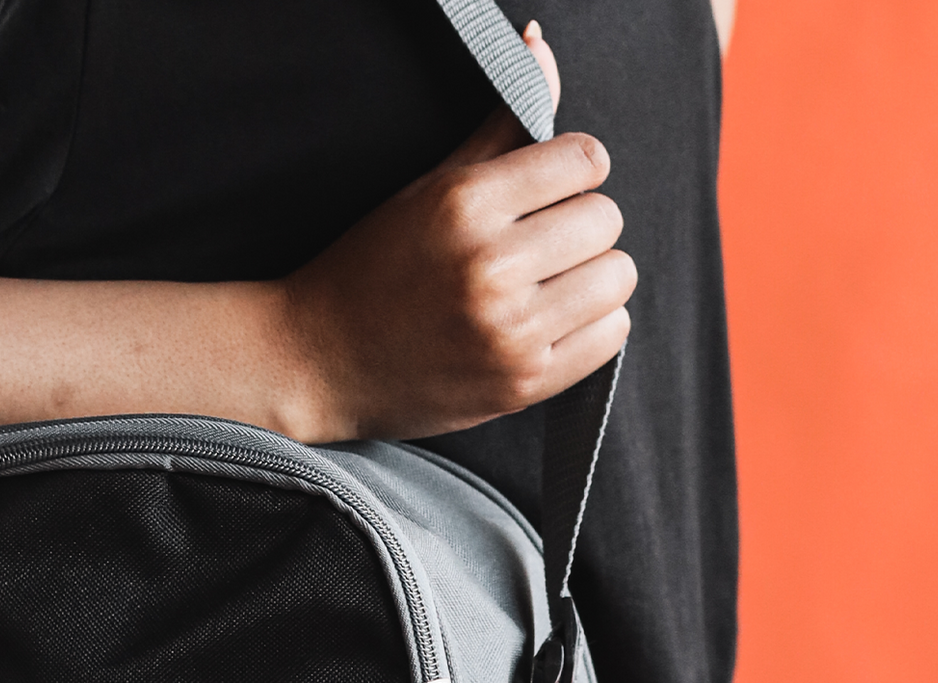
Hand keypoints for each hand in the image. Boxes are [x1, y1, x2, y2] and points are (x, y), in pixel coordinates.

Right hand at [280, 28, 634, 440]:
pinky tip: (552, 322)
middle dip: (580, 226)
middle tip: (540, 245)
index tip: (546, 193)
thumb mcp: (430, 187)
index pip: (586, 161)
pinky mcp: (522, 383)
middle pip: (606, 219)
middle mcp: (490, 269)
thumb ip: (501, 124)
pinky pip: (611, 335)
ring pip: (616, 277)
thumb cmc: (373, 268)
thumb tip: (543, 43)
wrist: (321, 362)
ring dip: (593, 276)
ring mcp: (509, 332)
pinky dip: (593, 325)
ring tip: (549, 285)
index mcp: (465, 206)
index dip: (573, 171)